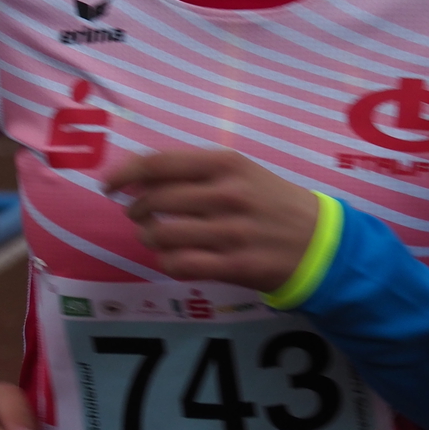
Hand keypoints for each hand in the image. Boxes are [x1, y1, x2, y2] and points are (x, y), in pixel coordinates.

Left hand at [103, 149, 318, 293]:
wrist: (320, 242)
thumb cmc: (273, 201)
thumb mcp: (242, 171)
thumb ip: (196, 170)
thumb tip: (140, 175)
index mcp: (226, 163)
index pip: (158, 164)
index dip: (124, 174)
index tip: (109, 184)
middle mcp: (225, 195)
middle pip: (154, 201)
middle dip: (136, 210)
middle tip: (138, 214)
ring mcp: (229, 232)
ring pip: (162, 236)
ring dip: (149, 238)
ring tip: (155, 237)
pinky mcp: (233, 266)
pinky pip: (180, 266)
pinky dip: (167, 263)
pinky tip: (174, 258)